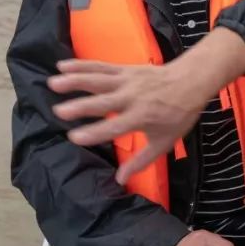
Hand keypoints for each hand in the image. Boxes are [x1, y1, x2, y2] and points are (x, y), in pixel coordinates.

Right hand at [48, 27, 244, 184]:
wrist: (191, 81)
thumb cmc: (178, 114)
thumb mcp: (164, 142)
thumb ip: (141, 161)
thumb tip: (120, 180)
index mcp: (141, 117)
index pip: (114, 127)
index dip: (94, 133)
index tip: (73, 137)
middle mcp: (132, 98)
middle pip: (103, 102)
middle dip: (80, 106)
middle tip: (58, 111)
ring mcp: (127, 81)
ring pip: (98, 80)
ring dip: (75, 80)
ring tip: (53, 83)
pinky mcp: (125, 69)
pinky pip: (100, 67)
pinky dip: (81, 65)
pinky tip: (63, 65)